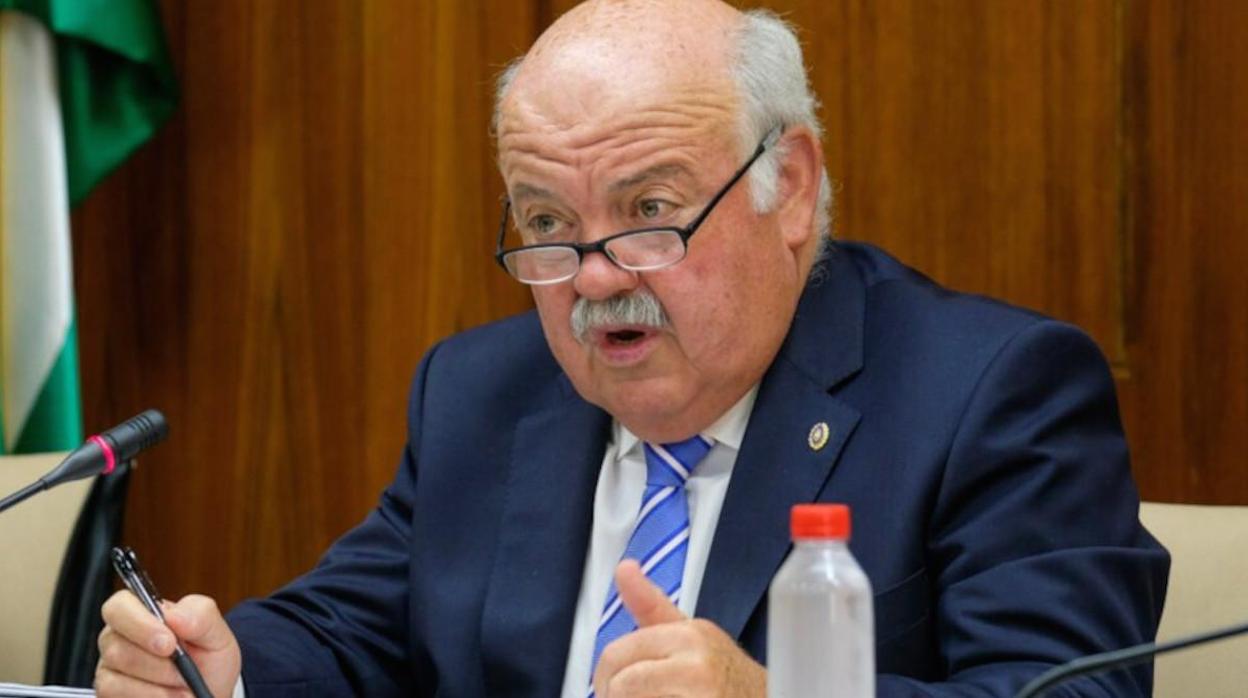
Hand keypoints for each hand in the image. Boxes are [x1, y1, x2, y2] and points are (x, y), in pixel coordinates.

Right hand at [97, 590, 240, 696]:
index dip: (140, 624)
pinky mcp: (109, 694)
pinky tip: (171, 697)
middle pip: (115, 648)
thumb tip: (173, 616)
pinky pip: (117, 697)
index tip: (169, 642)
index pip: (119, 607)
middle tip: (183, 672)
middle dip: (156, 664)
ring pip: (115, 678)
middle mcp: (118, 639)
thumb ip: (200, 615)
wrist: (208, 694)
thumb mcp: (216, 634)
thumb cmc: (208, 661)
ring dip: (158, 686)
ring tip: (184, 686)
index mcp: (141, 613)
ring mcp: (109, 670)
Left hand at [592, 560, 765, 696]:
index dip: (605, 680)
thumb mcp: (692, 637)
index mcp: (689, 635)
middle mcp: (698, 661)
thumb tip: (624, 567)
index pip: (615, 656)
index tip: (611, 691)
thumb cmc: (728, 680)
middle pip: (621, 684)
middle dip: (615, 697)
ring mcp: (703, 692)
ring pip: (632, 697)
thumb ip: (651, 607)